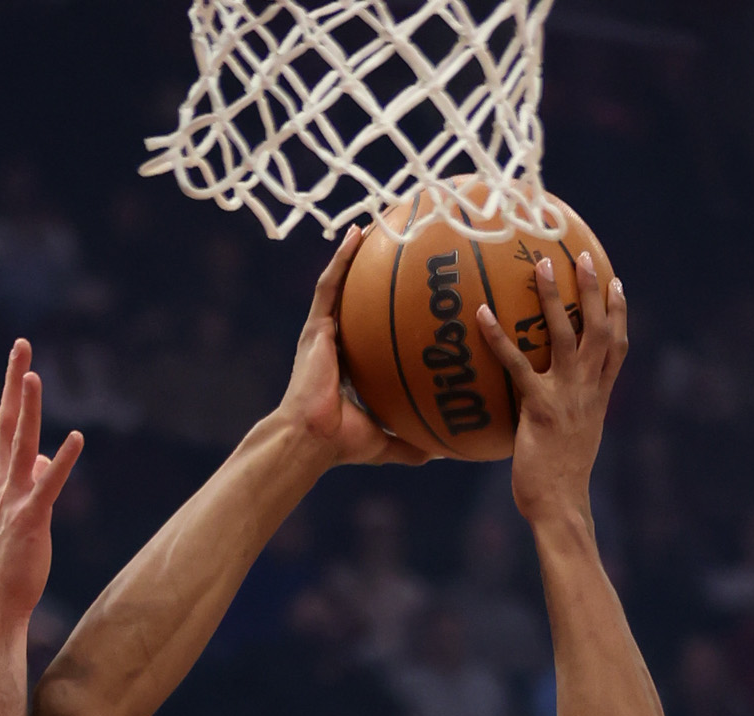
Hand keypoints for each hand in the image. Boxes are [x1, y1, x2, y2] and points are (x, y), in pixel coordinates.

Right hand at [0, 340, 84, 638]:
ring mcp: (14, 500)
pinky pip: (48, 485)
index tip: (21, 359)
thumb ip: (34, 481)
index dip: (12, 390)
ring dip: (27, 410)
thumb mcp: (23, 513)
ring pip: (20, 445)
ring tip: (34, 376)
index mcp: (0, 479)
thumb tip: (47, 458)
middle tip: (21, 345)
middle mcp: (2, 482)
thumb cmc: (12, 561)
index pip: (5, 425)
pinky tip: (75, 439)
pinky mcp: (31, 520)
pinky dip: (63, 461)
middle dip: (14, 382)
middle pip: (7, 422)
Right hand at [281, 228, 429, 470]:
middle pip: (355, 299)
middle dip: (371, 272)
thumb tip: (442, 452)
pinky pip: (329, 285)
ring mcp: (322, 333)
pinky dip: (341, 259)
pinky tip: (356, 234)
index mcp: (349, 366)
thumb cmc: (342, 444)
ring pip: (341, 283)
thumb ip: (411, 445)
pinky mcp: (315, 328)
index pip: (369, 332)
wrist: (312, 441)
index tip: (407, 295)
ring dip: (354, 254)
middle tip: (395, 247)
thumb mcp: (386, 442)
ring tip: (374, 225)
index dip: (385, 312)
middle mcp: (335, 344)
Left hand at [479, 248, 626, 528]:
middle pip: (599, 329)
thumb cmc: (561, 483)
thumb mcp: (574, 444)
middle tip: (583, 256)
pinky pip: (517, 364)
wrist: (560, 506)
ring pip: (566, 334)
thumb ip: (569, 419)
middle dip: (593, 290)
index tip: (617, 284)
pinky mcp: (540, 408)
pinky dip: (499, 338)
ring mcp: (567, 396)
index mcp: (599, 398)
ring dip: (554, 297)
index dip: (620, 314)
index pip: (617, 348)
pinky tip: (482, 315)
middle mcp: (588, 391)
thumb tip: (549, 412)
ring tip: (542, 266)